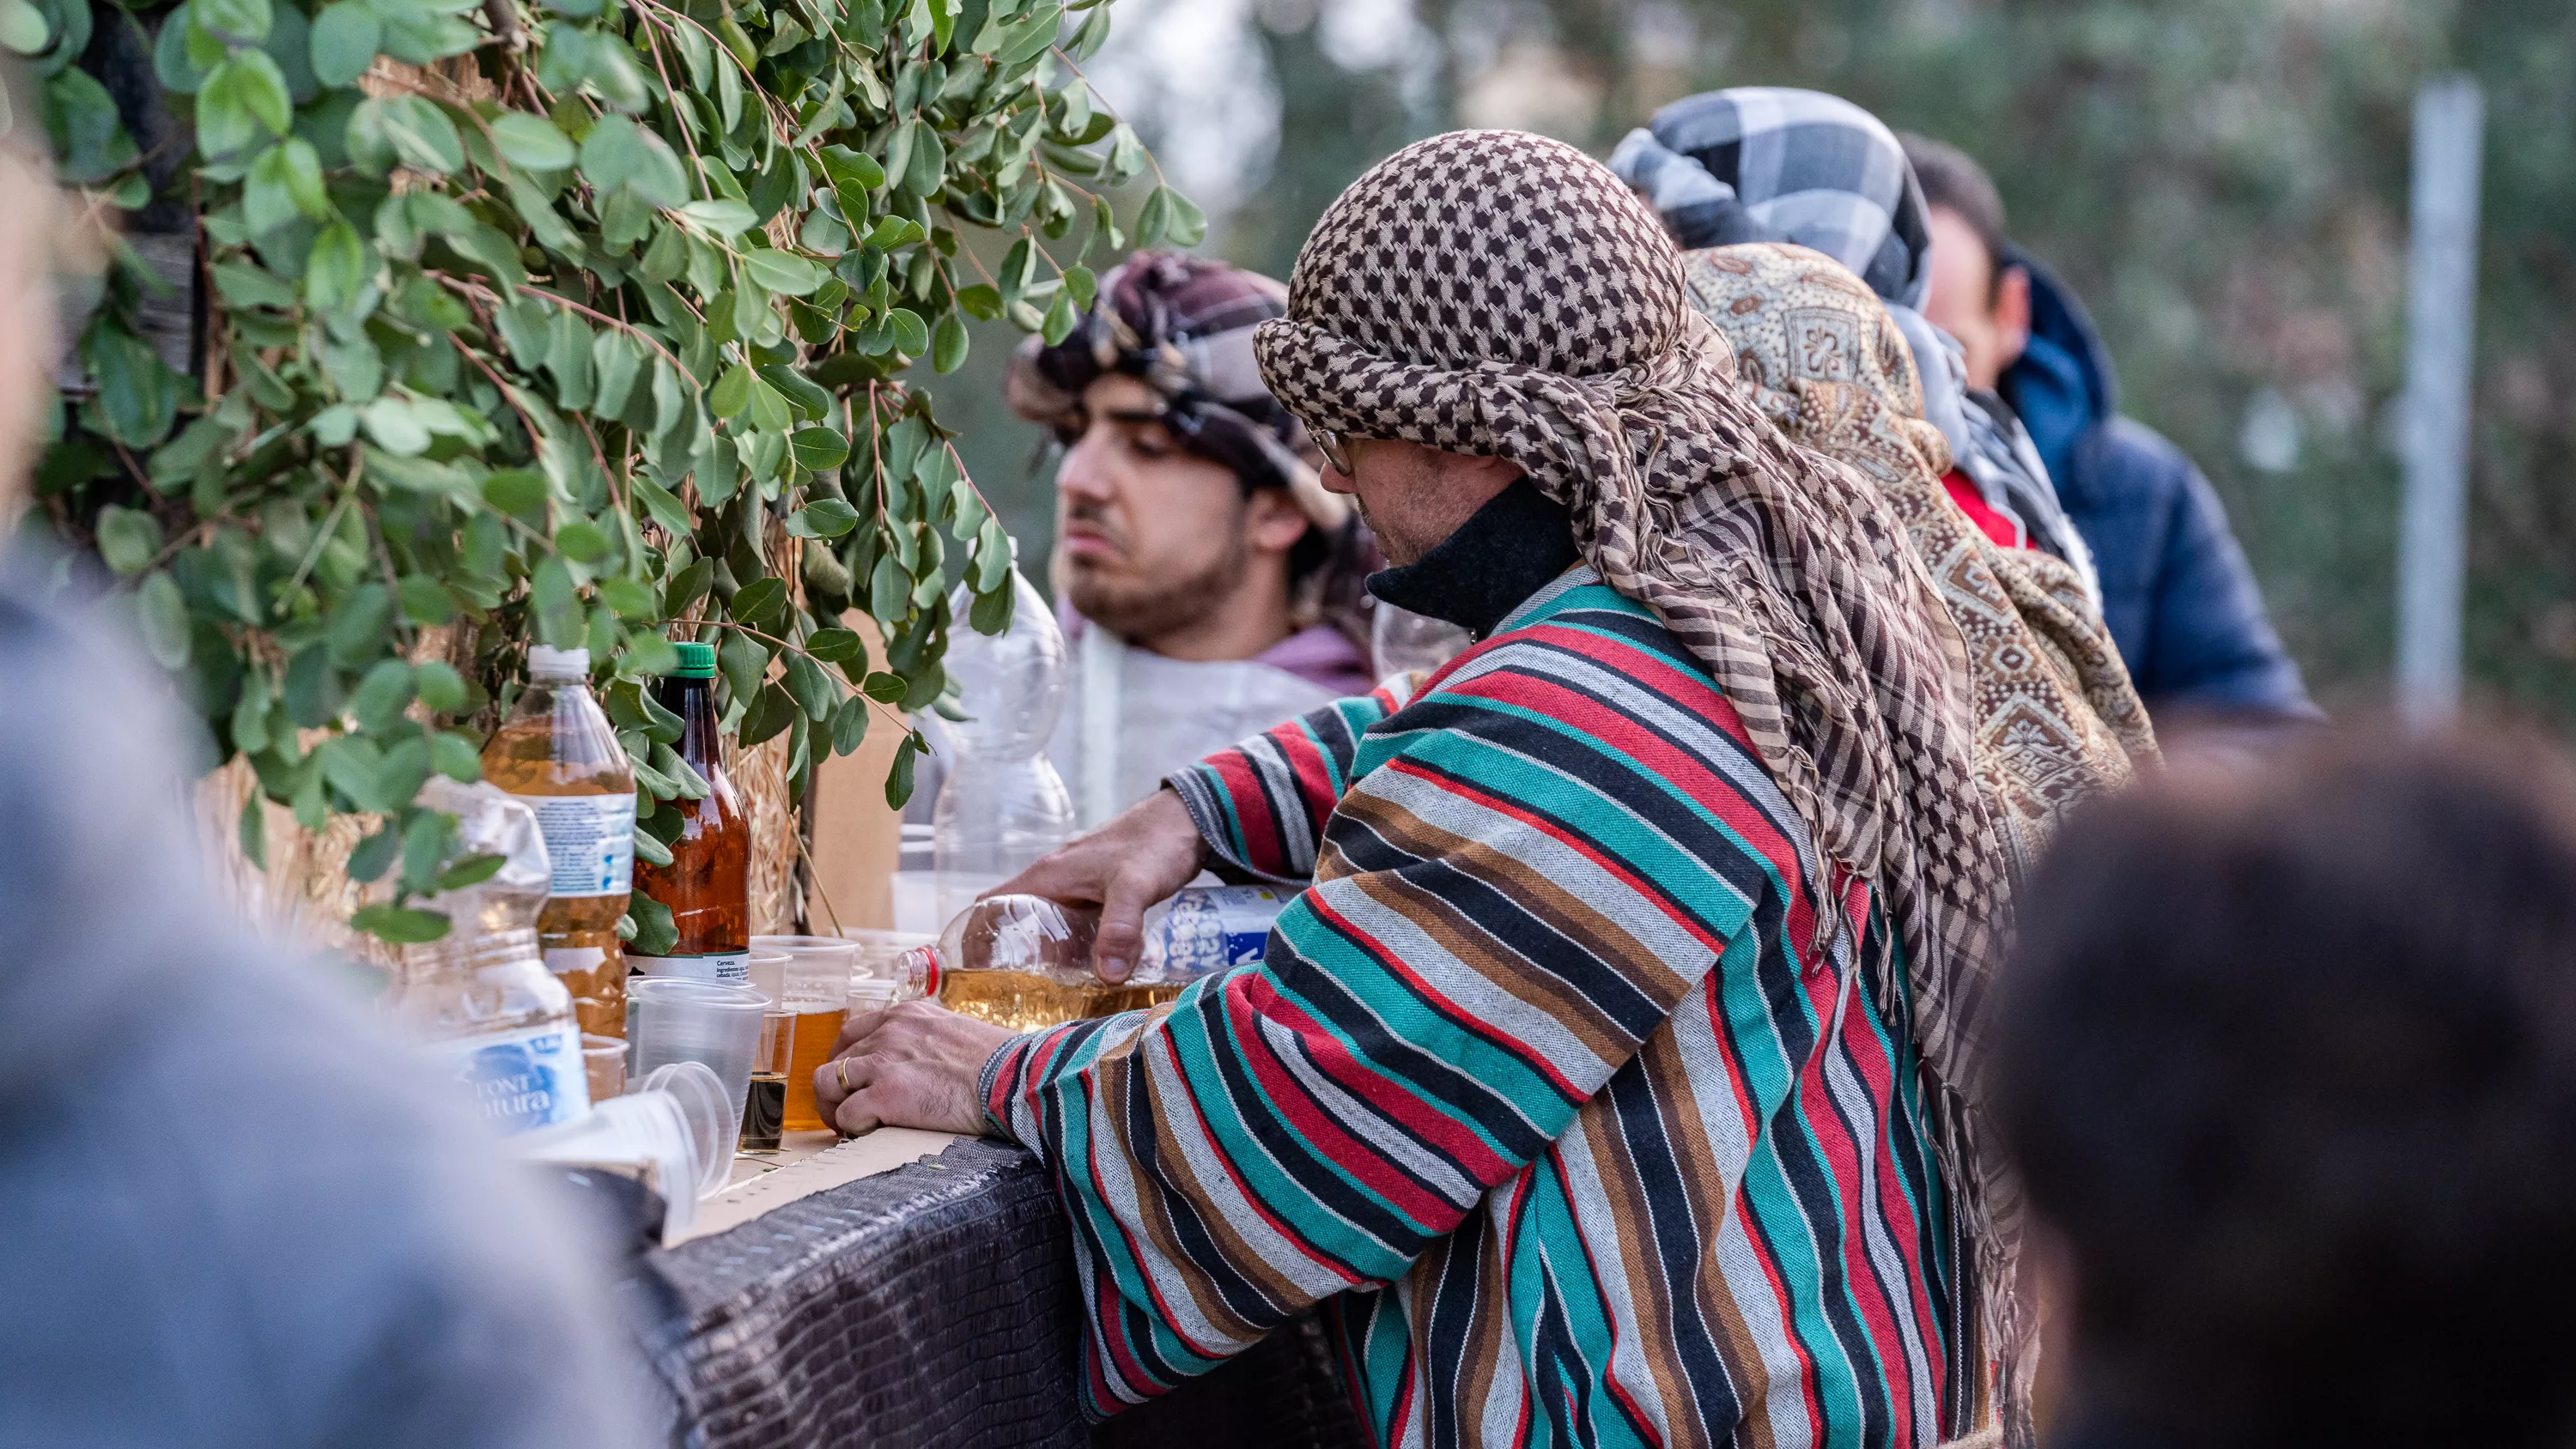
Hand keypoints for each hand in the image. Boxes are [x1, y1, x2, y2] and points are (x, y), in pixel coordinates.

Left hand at [813, 999, 1016, 1137]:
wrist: (1016, 1079)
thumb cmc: (1001, 1064)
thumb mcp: (957, 1034)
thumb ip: (930, 1041)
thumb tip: (927, 1066)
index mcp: (906, 1015)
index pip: (852, 1031)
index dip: (845, 1059)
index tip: (854, 1081)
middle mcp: (889, 1032)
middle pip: (834, 1059)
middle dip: (835, 1088)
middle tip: (848, 1111)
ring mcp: (884, 1062)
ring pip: (827, 1083)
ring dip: (834, 1108)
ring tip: (851, 1126)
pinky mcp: (886, 1094)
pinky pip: (846, 1115)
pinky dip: (853, 1128)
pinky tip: (871, 1133)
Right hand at [987, 787, 1208, 982]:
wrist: (1188, 819)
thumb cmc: (1156, 842)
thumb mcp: (1134, 886)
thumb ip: (1120, 928)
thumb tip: (1106, 976)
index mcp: (1046, 877)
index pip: (988, 906)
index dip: (973, 939)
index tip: (974, 977)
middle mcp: (1054, 882)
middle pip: (1016, 926)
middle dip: (1013, 962)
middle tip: (1019, 1003)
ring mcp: (1077, 888)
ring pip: (1048, 930)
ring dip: (1048, 960)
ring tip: (1053, 1000)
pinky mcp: (1099, 896)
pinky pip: (1075, 929)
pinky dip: (1077, 952)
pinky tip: (1094, 975)